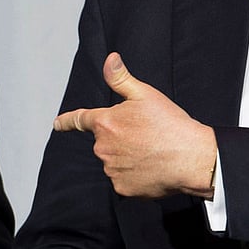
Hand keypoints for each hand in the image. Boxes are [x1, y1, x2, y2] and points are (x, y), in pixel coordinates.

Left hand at [54, 53, 217, 198]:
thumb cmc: (170, 124)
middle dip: (119, 137)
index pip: (80, 119)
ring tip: (152, 152)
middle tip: (145, 135)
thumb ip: (121, 78)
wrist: (191, 158)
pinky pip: (123, 179)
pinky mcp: (122, 188)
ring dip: (127, 157)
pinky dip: (134, 175)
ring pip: (114, 161)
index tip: (57, 123)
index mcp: (105, 123)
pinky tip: (152, 168)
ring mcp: (111, 169)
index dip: (67, 121)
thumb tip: (109, 59)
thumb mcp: (146, 95)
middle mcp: (103, 148)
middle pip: (104, 141)